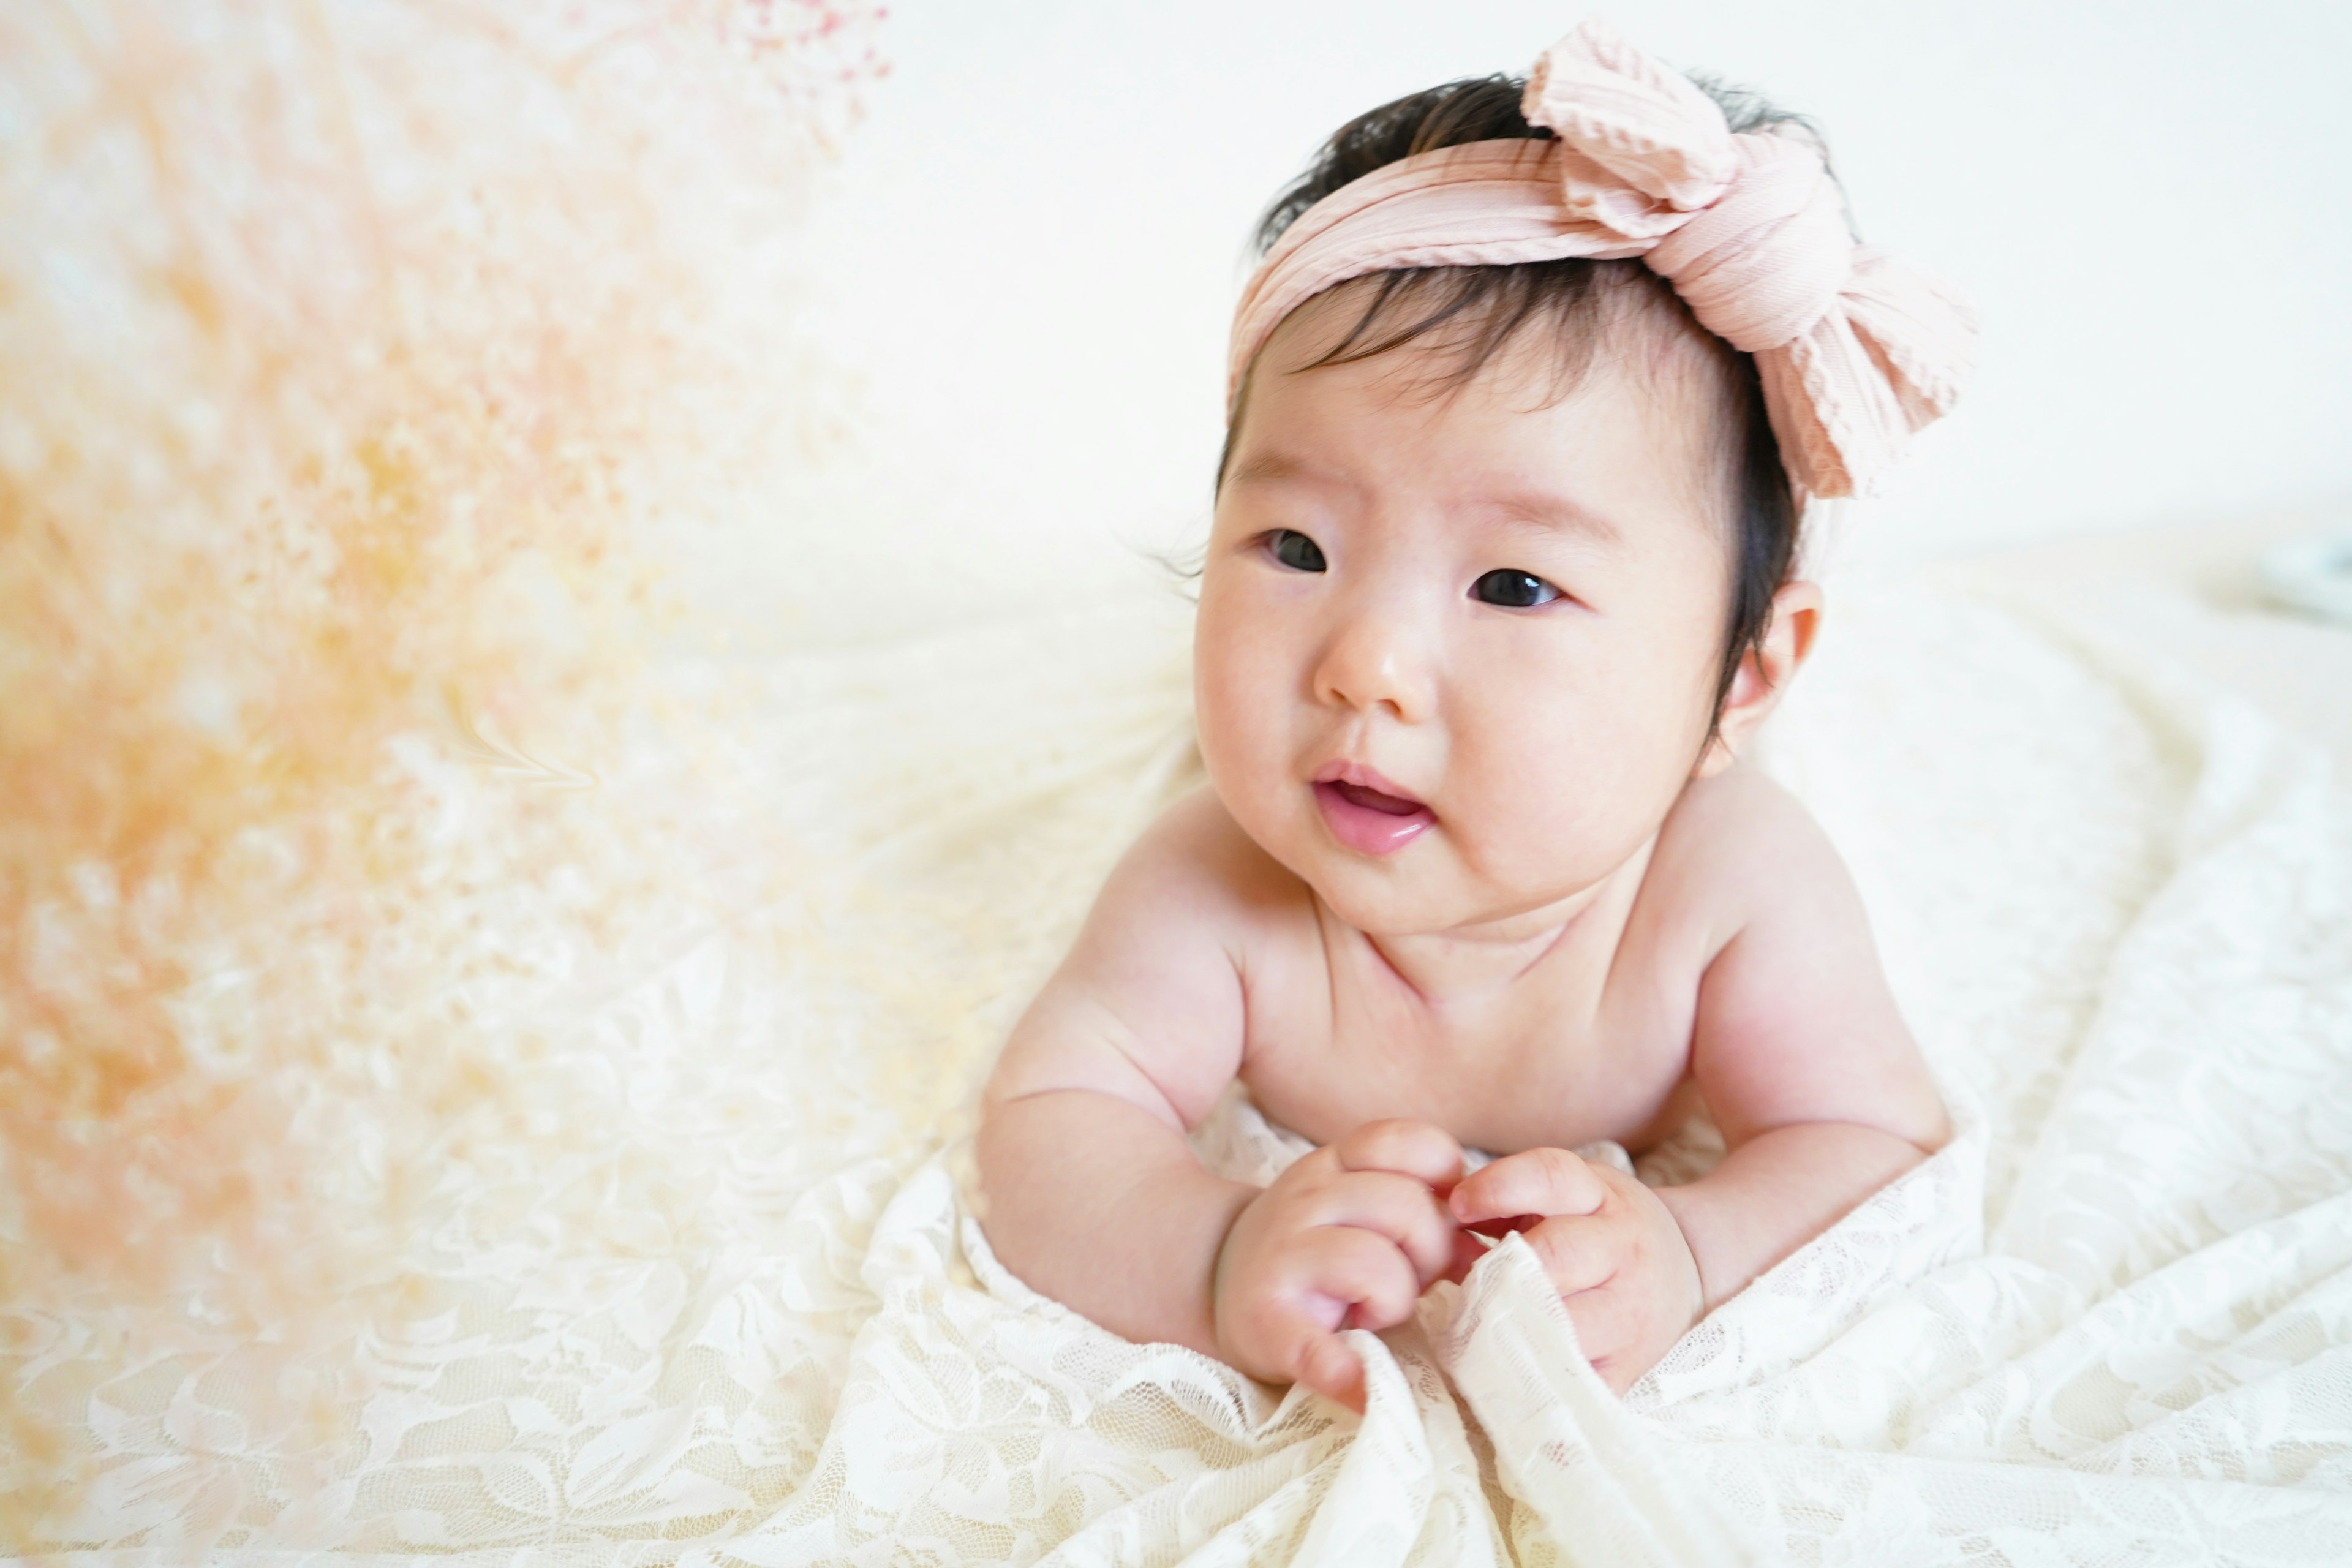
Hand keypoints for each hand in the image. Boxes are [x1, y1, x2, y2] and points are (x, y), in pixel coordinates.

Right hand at [1212, 1119, 1464, 1412]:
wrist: (1218, 1286)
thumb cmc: (1317, 1251)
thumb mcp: (1359, 1205)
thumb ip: (1420, 1205)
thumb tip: (1489, 1240)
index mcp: (1334, 1165)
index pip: (1407, 1143)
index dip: (1447, 1182)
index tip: (1453, 1222)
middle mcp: (1303, 1198)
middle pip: (1404, 1206)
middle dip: (1431, 1251)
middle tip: (1413, 1282)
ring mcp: (1281, 1256)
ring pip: (1374, 1263)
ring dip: (1395, 1299)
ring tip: (1375, 1314)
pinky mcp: (1267, 1323)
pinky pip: (1318, 1348)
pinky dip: (1346, 1372)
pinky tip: (1364, 1389)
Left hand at [1448, 1146, 1701, 1392]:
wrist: (1688, 1274)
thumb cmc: (1603, 1232)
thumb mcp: (1571, 1197)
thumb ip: (1509, 1202)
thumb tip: (1438, 1222)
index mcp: (1603, 1197)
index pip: (1550, 1177)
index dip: (1497, 1187)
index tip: (1458, 1205)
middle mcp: (1624, 1250)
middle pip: (1553, 1256)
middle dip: (1498, 1272)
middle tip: (1465, 1284)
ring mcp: (1631, 1314)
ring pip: (1561, 1325)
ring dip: (1508, 1329)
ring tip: (1475, 1331)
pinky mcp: (1629, 1368)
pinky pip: (1573, 1382)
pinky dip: (1534, 1382)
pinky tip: (1506, 1374)